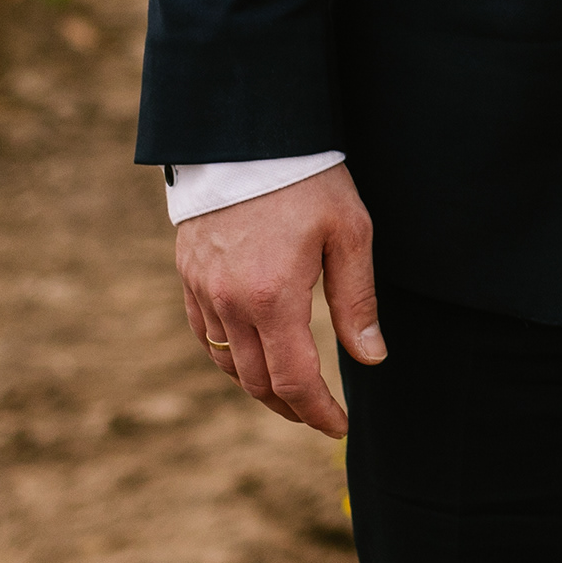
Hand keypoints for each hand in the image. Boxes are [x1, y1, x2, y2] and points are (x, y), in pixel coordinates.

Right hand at [174, 163, 383, 437]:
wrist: (248, 136)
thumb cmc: (309, 180)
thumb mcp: (349, 234)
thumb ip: (357, 301)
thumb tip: (372, 358)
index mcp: (273, 298)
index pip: (295, 380)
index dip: (318, 412)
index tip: (340, 426)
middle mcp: (230, 303)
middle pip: (258, 381)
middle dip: (291, 407)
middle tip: (319, 415)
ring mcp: (203, 290)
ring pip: (227, 363)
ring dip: (259, 387)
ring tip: (291, 393)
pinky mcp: (189, 275)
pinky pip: (204, 335)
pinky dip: (228, 358)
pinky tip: (251, 358)